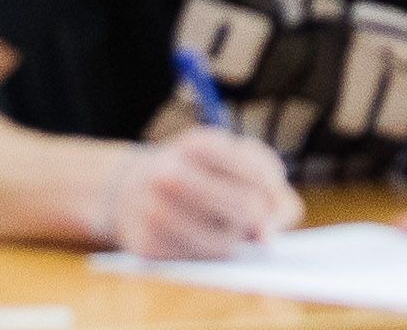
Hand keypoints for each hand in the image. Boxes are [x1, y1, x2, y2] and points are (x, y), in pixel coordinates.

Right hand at [104, 130, 303, 261]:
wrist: (130, 189)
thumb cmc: (196, 173)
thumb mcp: (229, 159)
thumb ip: (267, 182)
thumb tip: (271, 235)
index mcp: (198, 142)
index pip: (260, 172)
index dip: (276, 194)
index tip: (273, 202)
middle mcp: (171, 173)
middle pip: (248, 209)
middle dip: (259, 222)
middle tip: (252, 223)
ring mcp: (156, 211)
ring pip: (227, 244)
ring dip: (235, 243)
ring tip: (223, 229)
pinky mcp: (148, 246)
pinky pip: (201, 264)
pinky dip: (209, 257)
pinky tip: (198, 240)